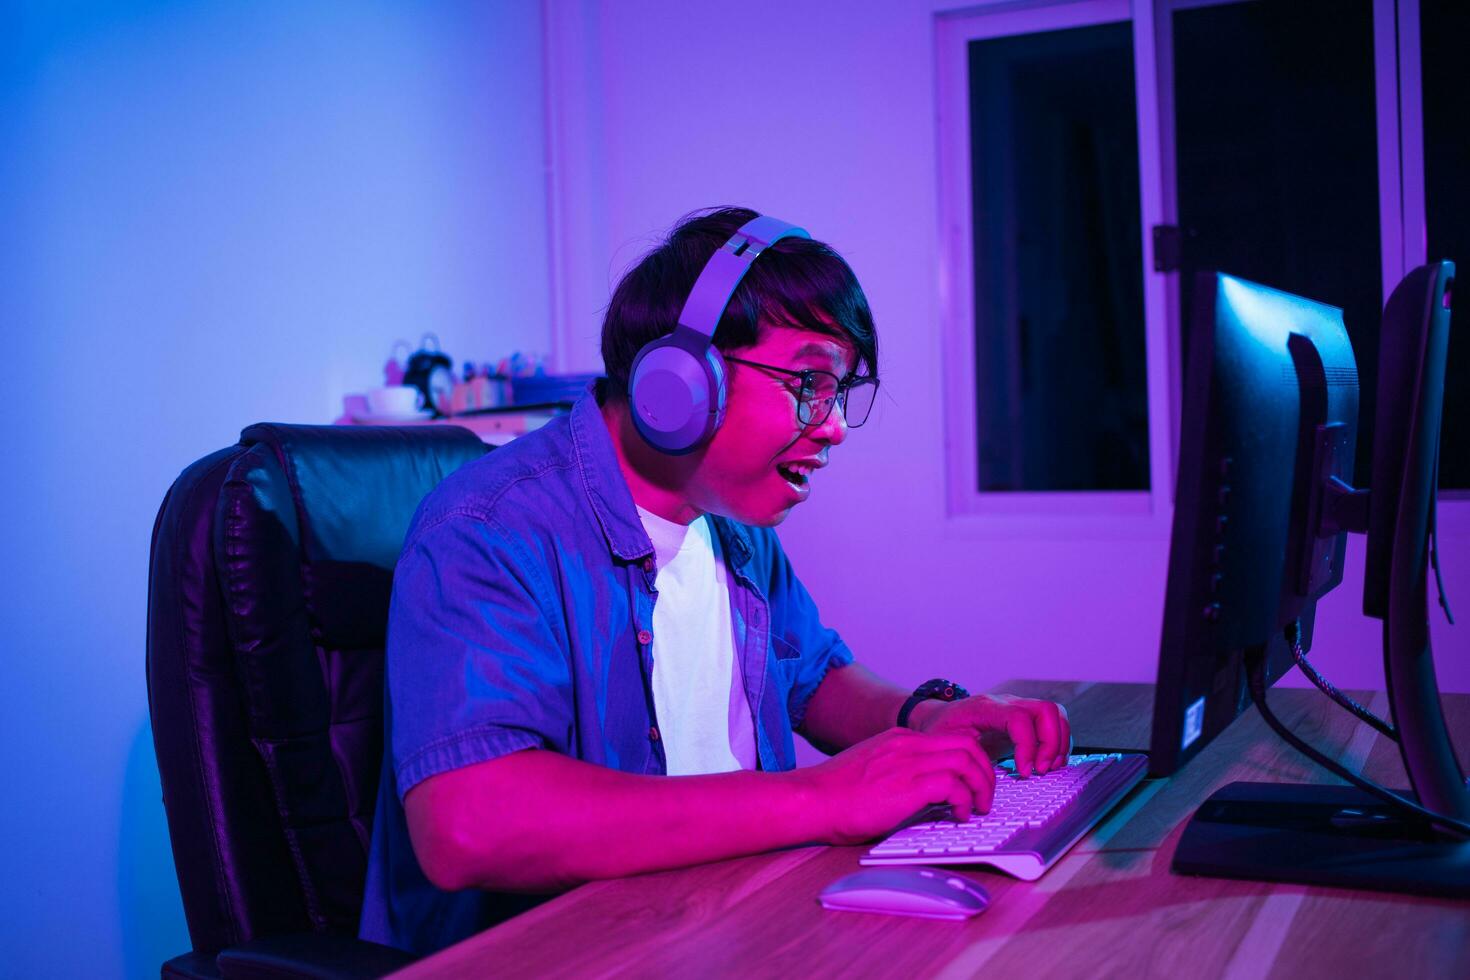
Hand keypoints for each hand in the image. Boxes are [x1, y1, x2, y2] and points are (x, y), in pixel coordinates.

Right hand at [797, 728, 996, 844]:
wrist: (811, 799)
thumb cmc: (834, 794)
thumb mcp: (872, 769)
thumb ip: (898, 771)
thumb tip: (925, 792)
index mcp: (899, 740)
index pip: (952, 737)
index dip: (972, 759)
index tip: (975, 779)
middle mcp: (908, 745)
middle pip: (968, 745)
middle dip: (986, 771)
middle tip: (985, 796)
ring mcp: (908, 763)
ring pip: (967, 760)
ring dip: (981, 786)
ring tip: (978, 808)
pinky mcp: (908, 786)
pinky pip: (954, 785)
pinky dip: (965, 800)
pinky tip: (959, 815)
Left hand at [911, 694, 1070, 776]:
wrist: (938, 717)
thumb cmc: (940, 730)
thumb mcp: (945, 743)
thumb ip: (962, 757)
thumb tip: (979, 780)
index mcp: (985, 708)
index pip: (1019, 718)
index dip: (1028, 746)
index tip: (1024, 771)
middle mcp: (1006, 702)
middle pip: (1046, 711)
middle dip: (1051, 744)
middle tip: (1041, 769)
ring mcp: (1018, 707)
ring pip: (1055, 714)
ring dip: (1058, 743)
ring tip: (1047, 767)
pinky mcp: (1025, 717)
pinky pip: (1053, 722)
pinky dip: (1057, 743)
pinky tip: (1048, 762)